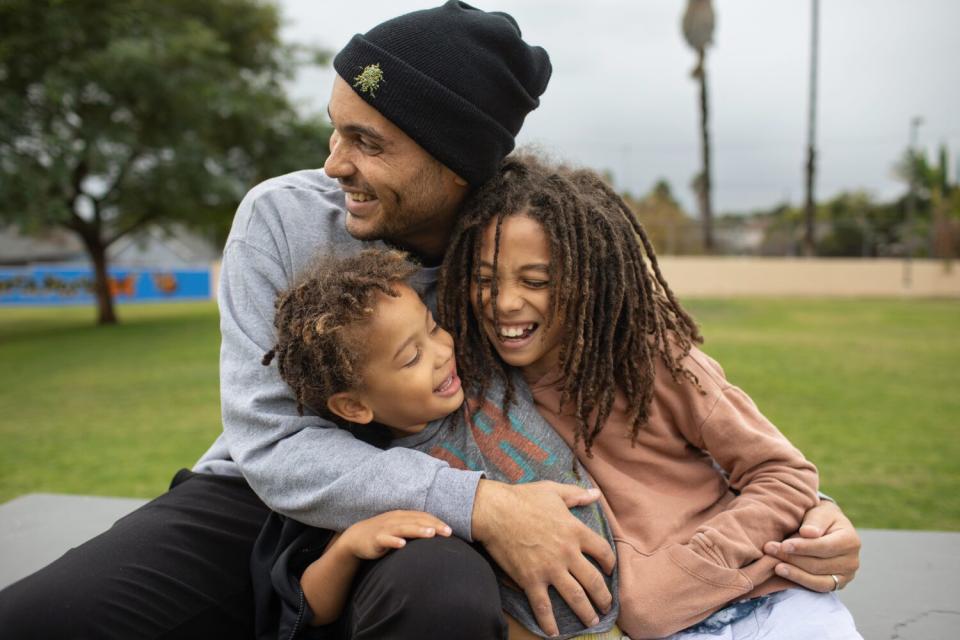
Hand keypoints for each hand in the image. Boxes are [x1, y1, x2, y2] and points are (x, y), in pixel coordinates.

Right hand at [340, 510, 451, 559]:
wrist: (356, 537)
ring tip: (430, 534)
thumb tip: (435, 534)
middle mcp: (396, 519)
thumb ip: (414, 528)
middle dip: (433, 525)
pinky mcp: (376, 538)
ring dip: (417, 530)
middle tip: (448, 532)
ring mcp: (386, 528)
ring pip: (404, 528)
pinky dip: (394, 541)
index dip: (437, 522)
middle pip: (417, 521)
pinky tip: (402, 545)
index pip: (423, 516)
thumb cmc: (383, 533)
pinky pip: (386, 539)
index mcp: (403, 516)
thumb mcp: (399, 527)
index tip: (450, 530)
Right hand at [472, 480, 615, 636]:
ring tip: (592, 622)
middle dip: (604, 597)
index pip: (603, 551)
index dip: (610, 563)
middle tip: (607, 606)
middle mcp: (567, 553)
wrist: (495, 511)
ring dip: (586, 613)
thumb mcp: (553, 491)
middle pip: (594, 581)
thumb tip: (595, 494)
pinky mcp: (531, 580)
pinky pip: (543, 606)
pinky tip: (554, 633)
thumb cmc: (523, 498)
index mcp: (575, 531)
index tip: (610, 570)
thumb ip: (576, 495)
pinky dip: (549, 623)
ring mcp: (550, 569)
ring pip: (575, 597)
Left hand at [763, 501, 860, 591]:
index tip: (784, 545)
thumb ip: (815, 521)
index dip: (803, 547)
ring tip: (774, 565)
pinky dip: (799, 580)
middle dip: (792, 558)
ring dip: (793, 572)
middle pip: (818, 564)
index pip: (824, 547)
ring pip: (817, 579)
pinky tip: (783, 572)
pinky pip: (818, 587)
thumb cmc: (821, 517)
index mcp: (851, 540)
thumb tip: (809, 533)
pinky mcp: (836, 584)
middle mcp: (852, 561)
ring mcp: (845, 576)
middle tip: (770, 550)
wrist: (826, 528)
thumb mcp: (820, 512)